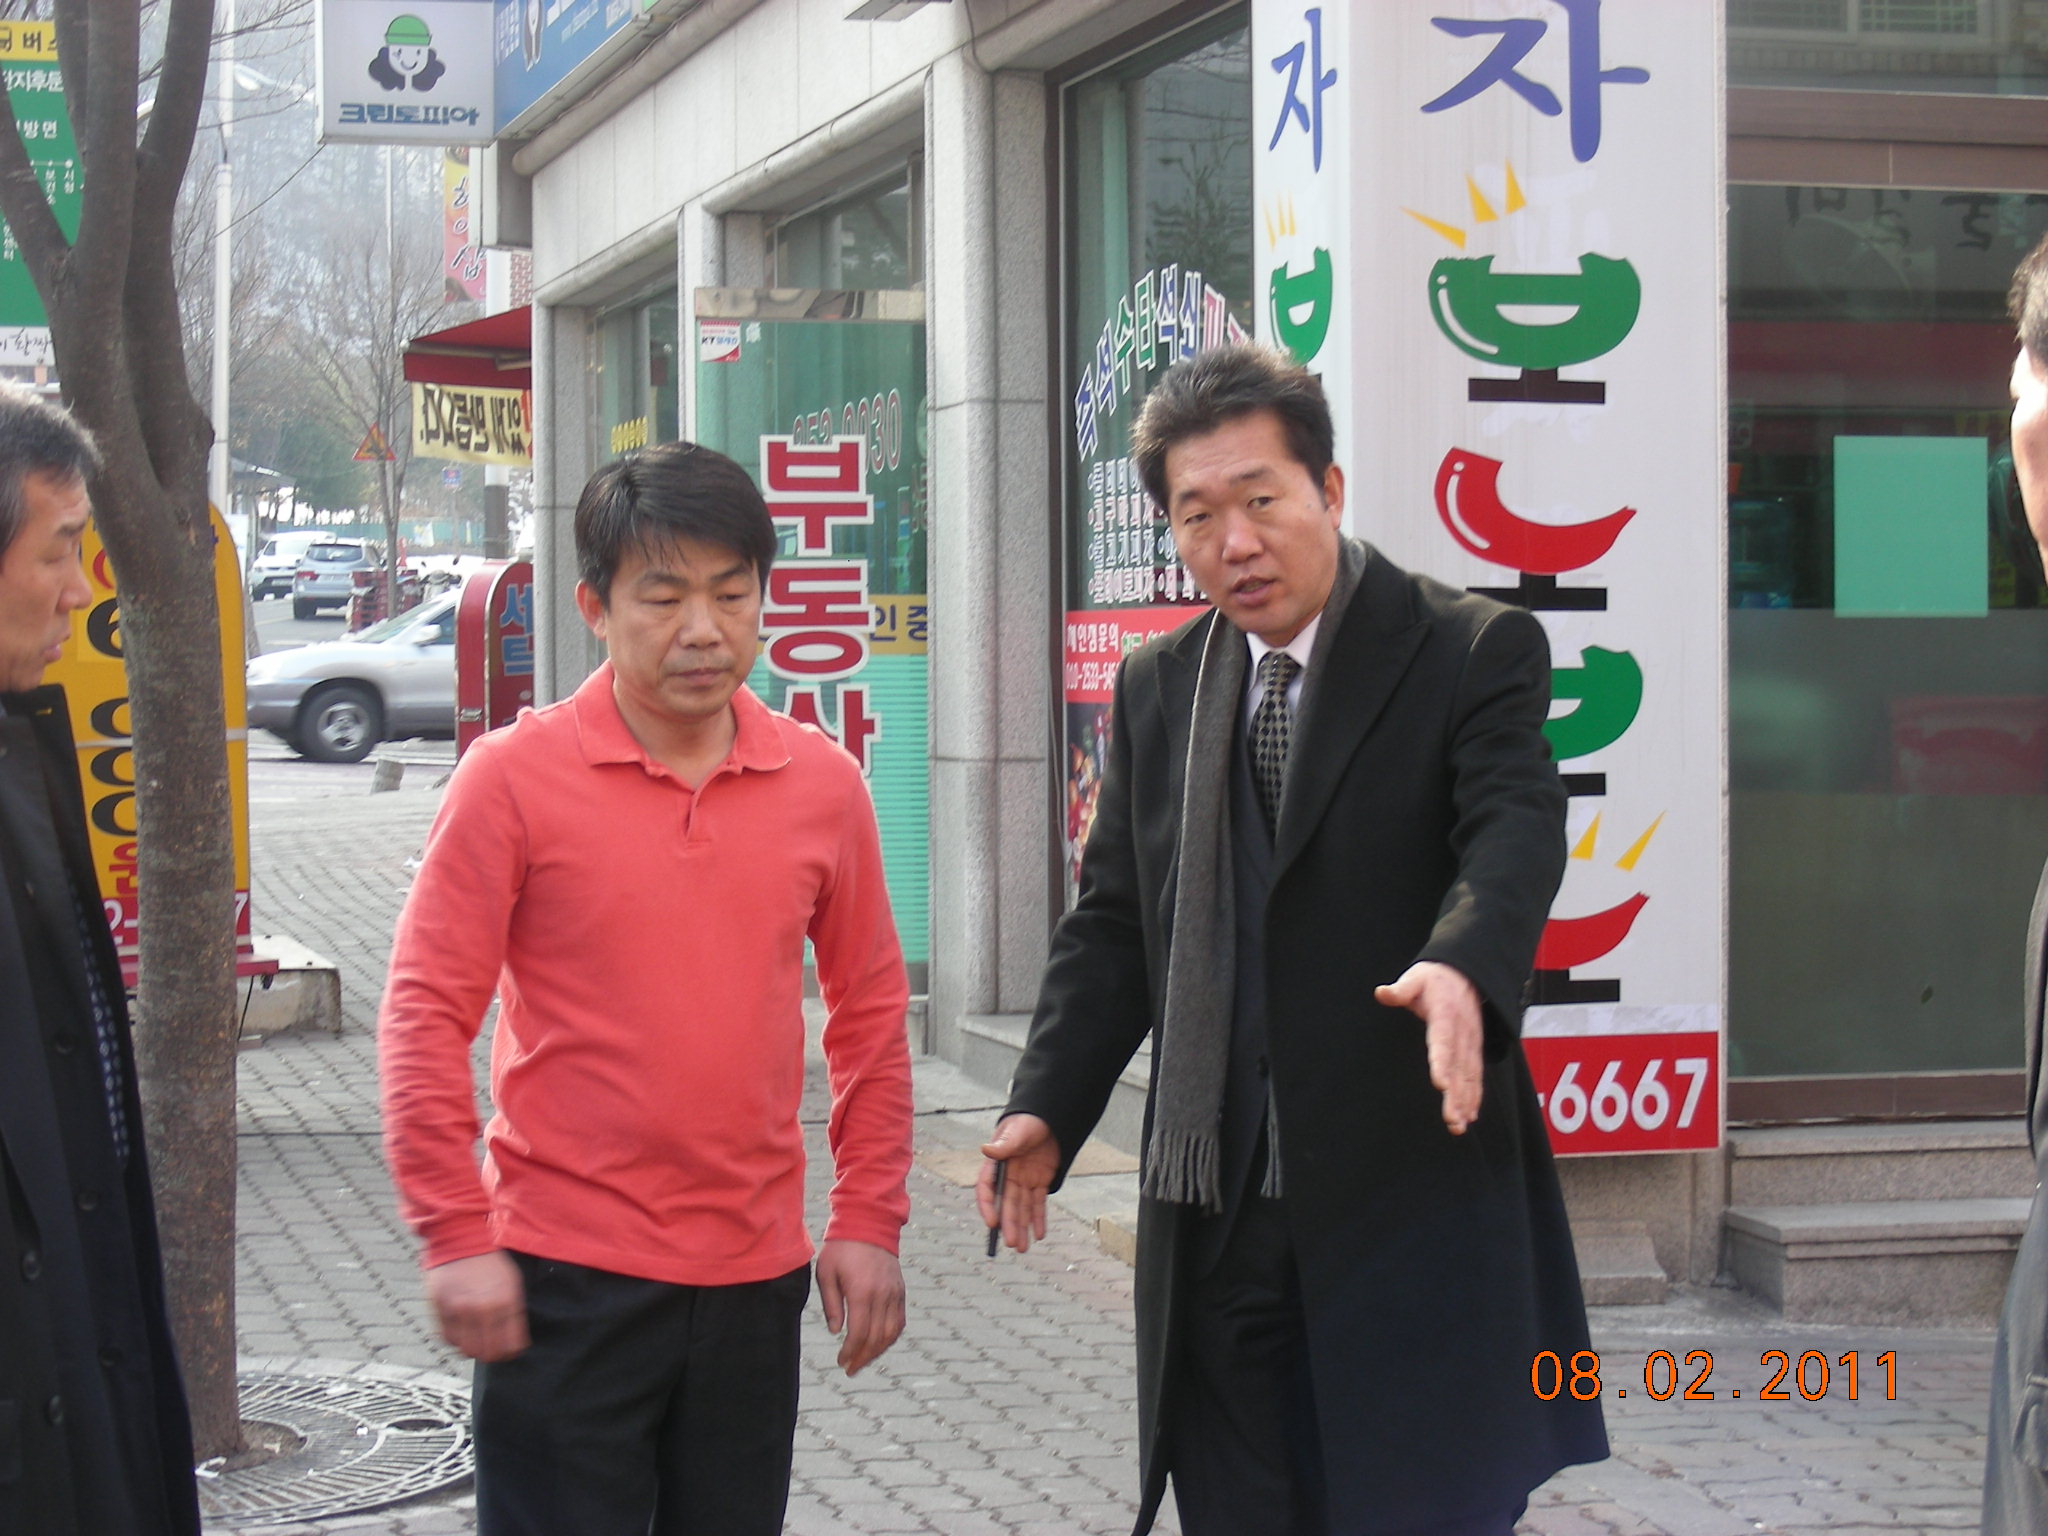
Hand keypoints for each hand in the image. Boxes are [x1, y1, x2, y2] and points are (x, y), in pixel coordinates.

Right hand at [425, 1250, 528, 1361]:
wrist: (462, 1238)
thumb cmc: (490, 1262)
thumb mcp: (512, 1283)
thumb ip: (513, 1312)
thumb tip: (513, 1341)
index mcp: (506, 1301)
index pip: (511, 1345)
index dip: (510, 1353)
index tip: (509, 1353)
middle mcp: (483, 1308)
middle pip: (488, 1353)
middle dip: (492, 1355)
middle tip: (492, 1351)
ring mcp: (459, 1309)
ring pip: (466, 1350)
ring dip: (472, 1349)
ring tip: (476, 1342)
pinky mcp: (440, 1308)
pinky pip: (447, 1338)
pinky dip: (455, 1340)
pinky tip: (461, 1332)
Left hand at [816, 1239, 904, 1376]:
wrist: (868, 1224)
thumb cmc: (841, 1248)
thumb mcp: (826, 1273)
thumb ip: (831, 1304)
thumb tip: (836, 1331)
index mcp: (862, 1291)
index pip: (859, 1333)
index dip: (850, 1351)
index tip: (841, 1361)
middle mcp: (882, 1294)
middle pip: (876, 1337)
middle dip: (863, 1357)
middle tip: (850, 1369)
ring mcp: (894, 1293)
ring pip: (891, 1332)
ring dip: (878, 1351)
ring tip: (864, 1361)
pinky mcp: (900, 1290)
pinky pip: (900, 1321)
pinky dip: (891, 1337)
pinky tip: (880, 1344)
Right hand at [977, 1113, 1059, 1253]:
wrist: (1050, 1117)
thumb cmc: (1029, 1120)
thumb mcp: (1018, 1130)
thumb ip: (1005, 1142)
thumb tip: (987, 1149)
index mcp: (997, 1163)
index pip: (987, 1188)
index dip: (988, 1206)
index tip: (992, 1223)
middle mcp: (1008, 1175)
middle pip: (1006, 1204)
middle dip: (1009, 1224)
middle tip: (1012, 1244)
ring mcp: (1024, 1179)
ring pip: (1022, 1208)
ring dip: (1022, 1227)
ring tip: (1022, 1248)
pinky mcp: (1040, 1181)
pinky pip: (1038, 1203)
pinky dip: (1038, 1218)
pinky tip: (1039, 1234)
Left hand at [1375, 961, 1484, 1134]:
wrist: (1465, 974)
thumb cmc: (1434, 979)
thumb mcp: (1416, 978)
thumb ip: (1401, 989)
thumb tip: (1382, 993)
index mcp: (1446, 1016)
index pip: (1443, 1043)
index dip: (1442, 1064)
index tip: (1441, 1084)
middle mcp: (1463, 1033)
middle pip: (1459, 1068)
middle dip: (1456, 1095)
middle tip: (1451, 1119)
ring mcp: (1471, 1043)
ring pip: (1470, 1077)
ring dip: (1466, 1102)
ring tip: (1458, 1125)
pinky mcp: (1473, 1050)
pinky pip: (1476, 1076)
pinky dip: (1474, 1096)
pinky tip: (1469, 1116)